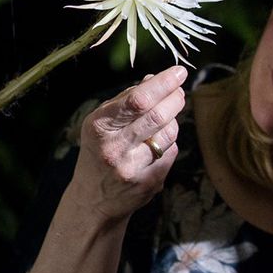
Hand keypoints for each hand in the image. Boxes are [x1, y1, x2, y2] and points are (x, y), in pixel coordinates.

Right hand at [68, 65, 187, 221]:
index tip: (179, 72)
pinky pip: (170, 153)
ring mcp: (131, 168)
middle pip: (157, 116)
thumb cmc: (99, 151)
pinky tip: (157, 145)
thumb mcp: (102, 123)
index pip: (137, 100)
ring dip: (173, 121)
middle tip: (180, 91)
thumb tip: (155, 78)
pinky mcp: (147, 184)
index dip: (162, 84)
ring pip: (168, 134)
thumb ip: (126, 100)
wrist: (92, 200)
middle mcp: (113, 147)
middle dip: (175, 99)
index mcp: (99, 126)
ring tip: (165, 118)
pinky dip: (169, 143)